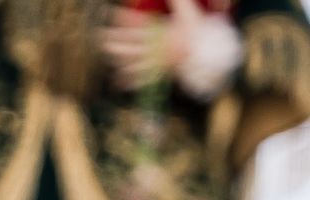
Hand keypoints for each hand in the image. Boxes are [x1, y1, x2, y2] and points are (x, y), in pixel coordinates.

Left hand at [103, 1, 238, 94]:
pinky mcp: (160, 73)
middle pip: (130, 44)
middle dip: (115, 39)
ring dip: (119, 56)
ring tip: (107, 51)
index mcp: (164, 32)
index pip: (139, 24)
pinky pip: (142, 78)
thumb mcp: (189, 14)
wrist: (210, 57)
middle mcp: (158, 48)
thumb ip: (179, 2)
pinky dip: (130, 80)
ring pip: (132, 61)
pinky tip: (118, 79)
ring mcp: (158, 62)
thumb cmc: (198, 33)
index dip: (124, 18)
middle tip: (102, 33)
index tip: (113, 13)